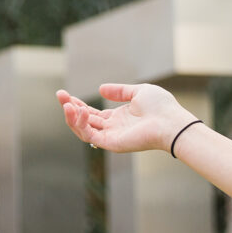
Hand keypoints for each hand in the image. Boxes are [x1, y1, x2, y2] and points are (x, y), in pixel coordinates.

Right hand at [55, 83, 192, 153]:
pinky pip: (89, 135)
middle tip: (60, 95)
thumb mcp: (138, 92)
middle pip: (84, 120)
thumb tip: (101, 89)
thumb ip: (120, 91)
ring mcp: (111, 137)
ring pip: (83, 129)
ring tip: (66, 103)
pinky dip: (80, 124)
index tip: (65, 94)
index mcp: (119, 118)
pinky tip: (78, 110)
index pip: (92, 113)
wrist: (171, 122)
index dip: (77, 104)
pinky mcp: (111, 143)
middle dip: (70, 108)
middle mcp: (113, 128)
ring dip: (71, 116)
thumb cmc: (161, 107)